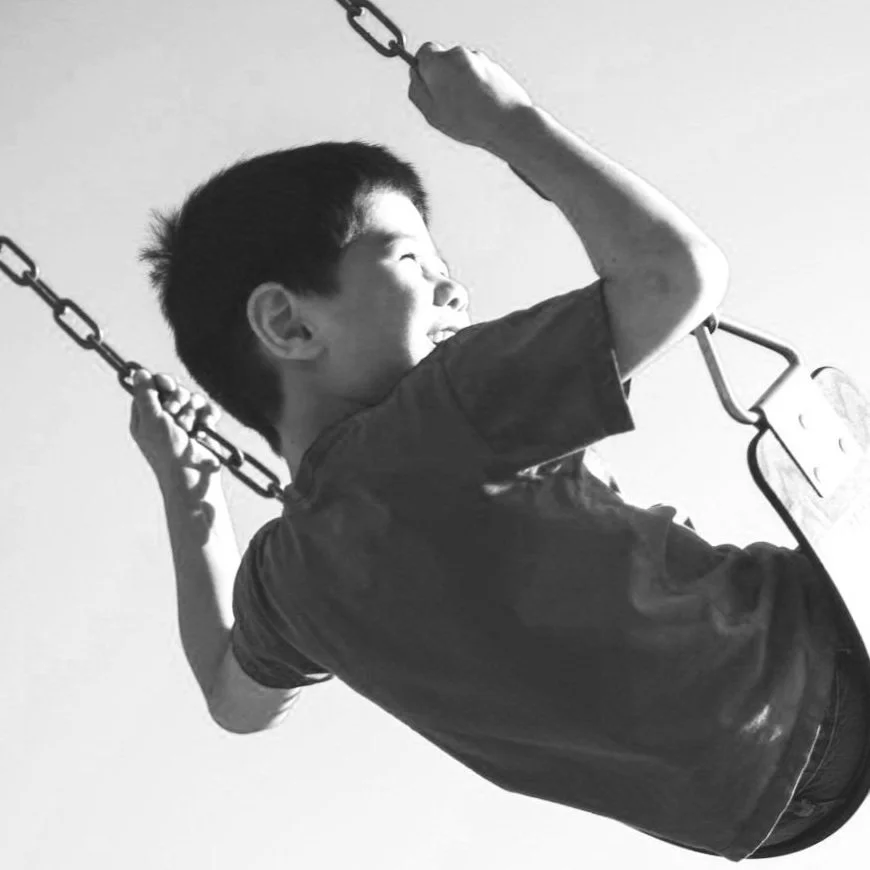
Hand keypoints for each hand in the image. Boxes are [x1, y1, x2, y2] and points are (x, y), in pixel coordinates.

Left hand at [129, 368, 221, 487]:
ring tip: (191, 428)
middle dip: (179, 399)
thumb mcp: (151, 420)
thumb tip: (138, 372)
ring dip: (193, 411)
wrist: (194, 477)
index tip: (167, 385)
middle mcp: (165, 418)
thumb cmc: (167, 452)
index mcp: (146, 417)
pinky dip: (209, 415)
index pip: (151, 388)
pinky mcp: (204, 428)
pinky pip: (209, 409)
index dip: (160, 383)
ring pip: (193, 398)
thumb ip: (145, 394)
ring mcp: (186, 423)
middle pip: (174, 390)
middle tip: (176, 413)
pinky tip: (208, 425)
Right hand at [408, 43, 533, 150]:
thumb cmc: (468, 121)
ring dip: (461, 83)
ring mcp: (479, 59)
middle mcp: (459, 54)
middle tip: (449, 104)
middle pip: (444, 61)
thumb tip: (415, 76)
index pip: (424, 52)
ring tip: (470, 109)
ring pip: (462, 68)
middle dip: (443, 77)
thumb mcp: (432, 113)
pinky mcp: (494, 66)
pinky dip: (477, 86)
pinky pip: (478, 74)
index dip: (423, 69)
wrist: (508, 123)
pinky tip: (482, 106)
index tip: (428, 86)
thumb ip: (417, 91)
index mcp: (439, 63)